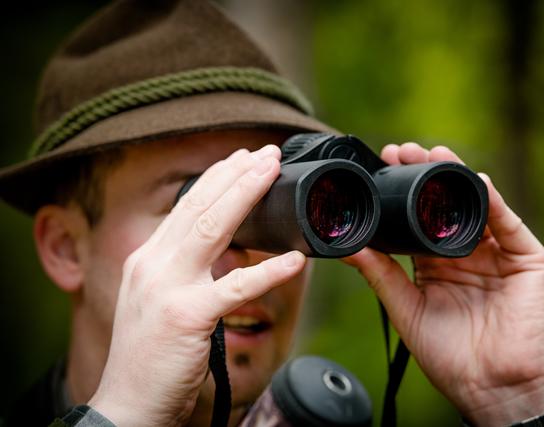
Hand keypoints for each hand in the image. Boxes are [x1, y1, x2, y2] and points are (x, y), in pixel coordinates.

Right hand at [88, 145, 305, 425]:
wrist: (126, 403)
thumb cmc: (151, 355)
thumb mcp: (162, 301)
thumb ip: (190, 272)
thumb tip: (233, 252)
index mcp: (148, 259)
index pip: (185, 208)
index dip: (216, 179)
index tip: (241, 158)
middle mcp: (153, 264)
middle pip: (198, 207)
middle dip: (234, 174)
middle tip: (265, 152)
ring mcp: (168, 288)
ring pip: (211, 230)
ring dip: (245, 196)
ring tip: (272, 172)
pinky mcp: (187, 317)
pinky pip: (235, 288)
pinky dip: (268, 273)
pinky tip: (295, 260)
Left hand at [344, 143, 543, 425]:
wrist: (489, 386)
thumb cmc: (448, 355)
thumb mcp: (405, 309)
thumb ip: (380, 275)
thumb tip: (346, 247)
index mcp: (436, 264)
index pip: (418, 218)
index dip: (402, 192)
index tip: (381, 165)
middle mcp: (466, 254)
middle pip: (445, 205)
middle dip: (425, 175)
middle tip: (401, 151)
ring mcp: (497, 255)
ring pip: (476, 207)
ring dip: (456, 178)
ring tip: (433, 154)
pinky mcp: (527, 261)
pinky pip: (509, 227)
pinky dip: (494, 204)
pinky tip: (476, 181)